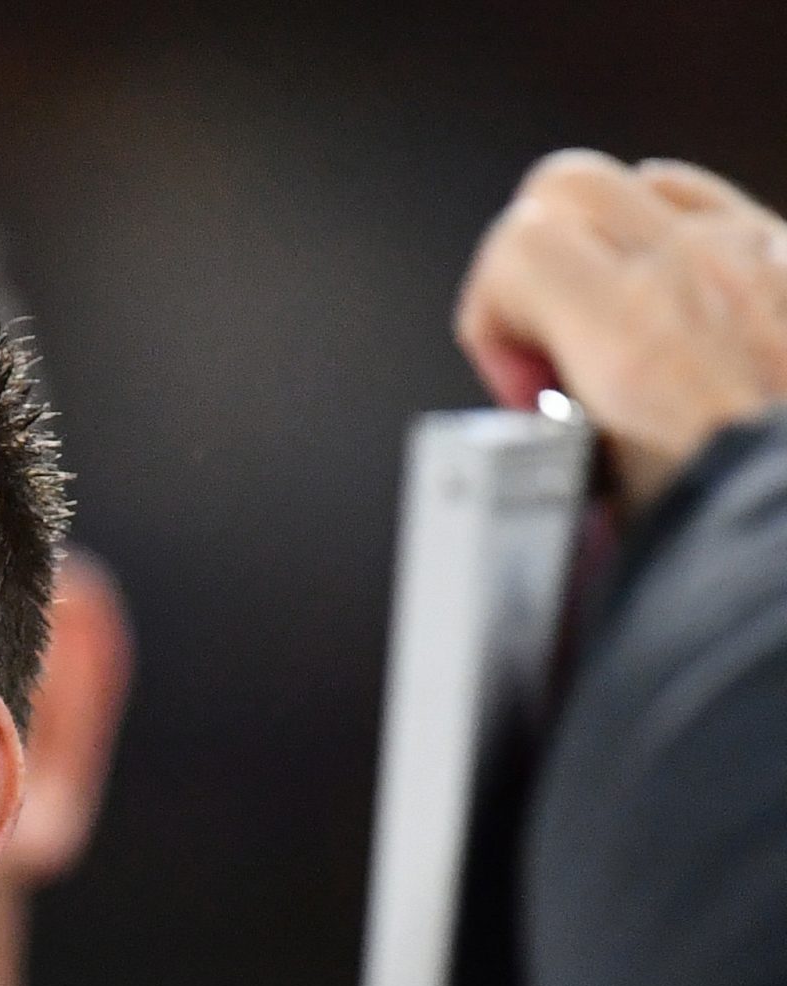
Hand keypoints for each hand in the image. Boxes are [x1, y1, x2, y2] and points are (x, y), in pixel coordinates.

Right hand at [456, 150, 786, 510]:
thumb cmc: (745, 534)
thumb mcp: (611, 509)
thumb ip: (552, 448)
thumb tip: (523, 443)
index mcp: (640, 340)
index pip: (517, 247)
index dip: (492, 317)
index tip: (521, 386)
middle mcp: (708, 276)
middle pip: (569, 187)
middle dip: (535, 258)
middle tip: (549, 342)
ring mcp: (769, 261)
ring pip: (653, 186)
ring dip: (614, 244)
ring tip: (621, 327)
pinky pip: (734, 219)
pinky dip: (695, 254)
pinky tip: (697, 329)